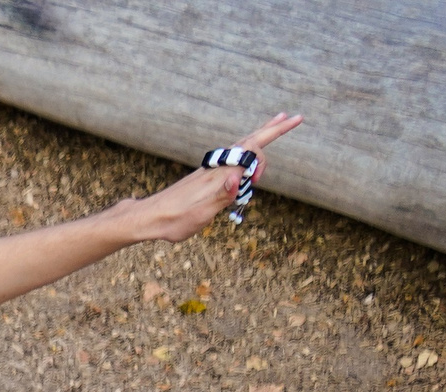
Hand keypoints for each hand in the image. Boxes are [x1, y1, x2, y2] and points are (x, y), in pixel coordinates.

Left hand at [120, 113, 302, 242]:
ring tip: (276, 122)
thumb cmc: (174, 220)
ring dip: (261, 134)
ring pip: (241, 146)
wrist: (149, 218)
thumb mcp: (200, 214)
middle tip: (296, 116)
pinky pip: (232, 155)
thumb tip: (237, 178)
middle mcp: (216, 167)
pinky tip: (247, 151)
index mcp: (219, 174)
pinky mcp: (206, 176)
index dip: (261, 162)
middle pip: (249, 142)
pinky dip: (247, 147)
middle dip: (273, 129)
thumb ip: (221, 196)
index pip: (250, 152)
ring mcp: (211, 170)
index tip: (256, 181)